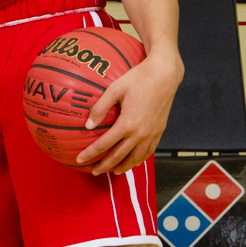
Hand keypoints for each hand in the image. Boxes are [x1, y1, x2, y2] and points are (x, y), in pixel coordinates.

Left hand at [76, 50, 182, 174]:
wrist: (165, 74)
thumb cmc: (138, 78)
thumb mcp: (115, 89)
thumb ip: (100, 108)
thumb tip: (88, 126)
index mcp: (127, 124)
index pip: (104, 144)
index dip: (90, 154)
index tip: (79, 159)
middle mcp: (140, 133)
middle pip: (119, 156)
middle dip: (105, 166)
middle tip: (94, 172)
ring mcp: (151, 134)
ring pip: (136, 158)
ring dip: (123, 166)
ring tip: (114, 171)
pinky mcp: (159, 131)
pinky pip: (149, 151)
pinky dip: (140, 160)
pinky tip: (134, 161)